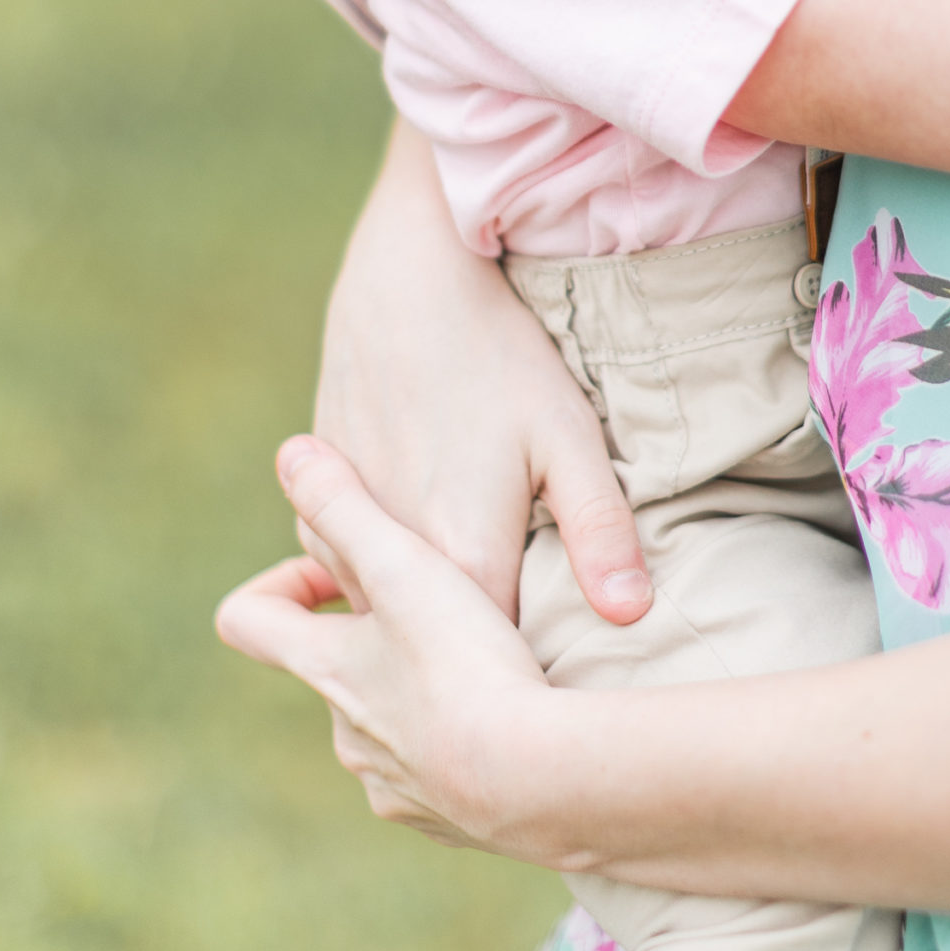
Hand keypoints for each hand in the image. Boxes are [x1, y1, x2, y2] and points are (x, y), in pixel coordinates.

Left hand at [217, 437, 556, 852]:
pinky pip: (445, 774)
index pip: (248, 621)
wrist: (539, 786)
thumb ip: (345, 505)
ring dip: (426, 690)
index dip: (278, 585)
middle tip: (441, 600)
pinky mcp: (451, 822)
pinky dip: (468, 744)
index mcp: (329, 669)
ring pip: (393, 724)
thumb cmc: (468, 665)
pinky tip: (519, 716)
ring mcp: (396, 786)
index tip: (331, 571)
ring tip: (489, 658)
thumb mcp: (404, 566)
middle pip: (336, 674)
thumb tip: (289, 451)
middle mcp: (349, 736)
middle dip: (378, 636)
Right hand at [315, 121, 649, 624]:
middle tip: (531, 645)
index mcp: (461, 560)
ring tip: (476, 607)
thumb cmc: (502, 354)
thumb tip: (633, 618)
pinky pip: (354, 568)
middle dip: (482, 655)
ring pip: (393, 609)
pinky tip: (428, 543)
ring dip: (429, 614)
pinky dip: (390, 570)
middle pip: (442, 645)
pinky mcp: (316, 506)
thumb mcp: (569, 437)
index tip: (571, 671)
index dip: (537, 674)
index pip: (502, 665)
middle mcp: (388, 562)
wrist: (407, 276)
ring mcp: (341, 534)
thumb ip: (600, 533)